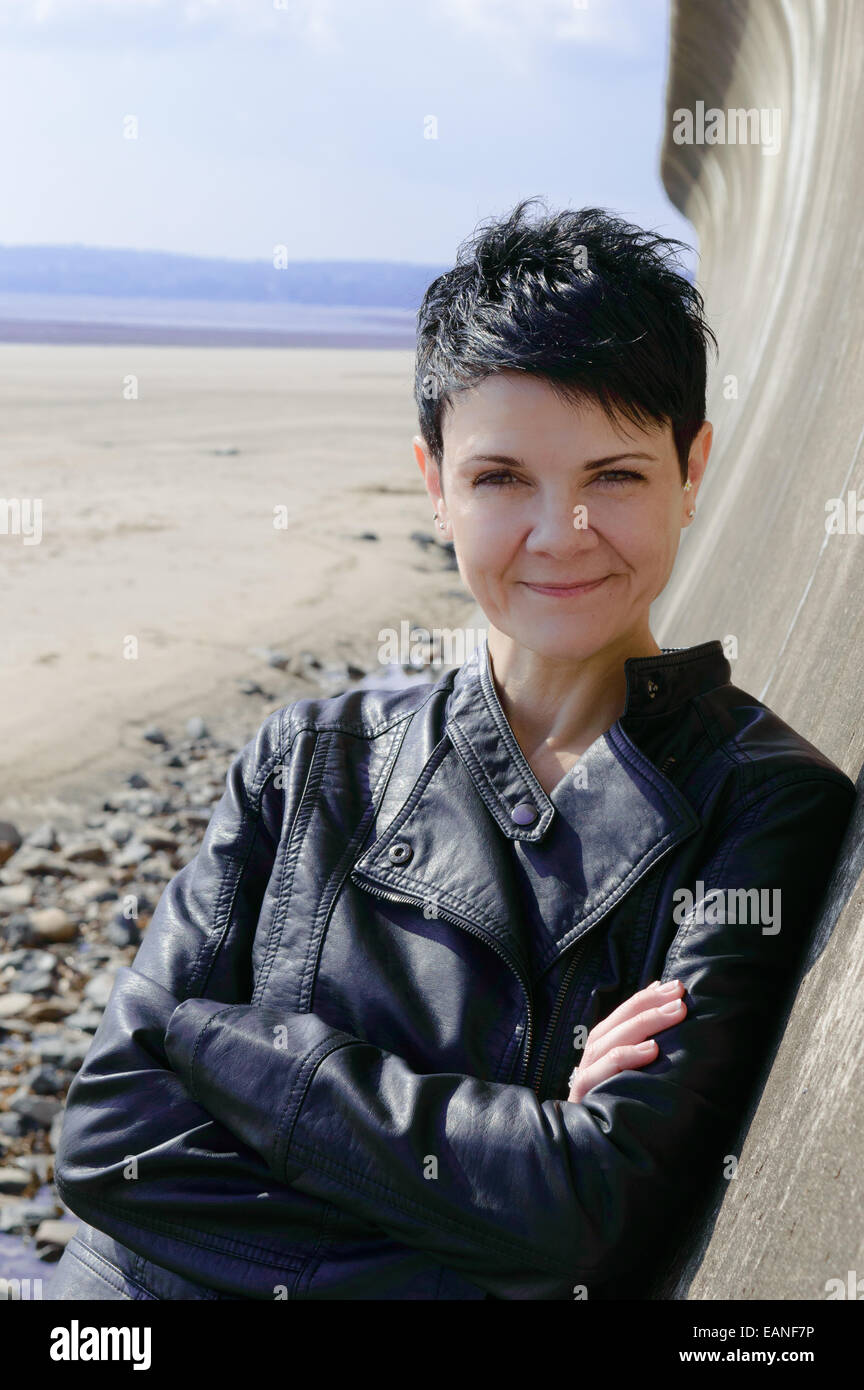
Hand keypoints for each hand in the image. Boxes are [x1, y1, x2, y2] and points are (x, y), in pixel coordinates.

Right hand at [566, 979, 686, 1102]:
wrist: (589, 1147)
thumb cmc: (618, 1106)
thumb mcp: (632, 1073)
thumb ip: (643, 1042)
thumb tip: (663, 1001)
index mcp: (603, 1046)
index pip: (625, 1012)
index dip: (650, 996)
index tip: (678, 987)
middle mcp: (592, 1055)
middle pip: (619, 1020)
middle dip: (651, 1004)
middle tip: (680, 996)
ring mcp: (586, 1072)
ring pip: (612, 1039)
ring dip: (645, 1022)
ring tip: (674, 1013)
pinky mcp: (584, 1091)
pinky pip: (605, 1068)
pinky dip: (628, 1055)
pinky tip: (652, 1050)